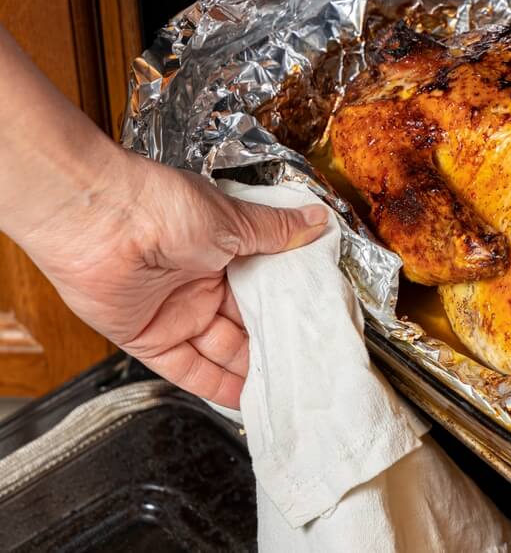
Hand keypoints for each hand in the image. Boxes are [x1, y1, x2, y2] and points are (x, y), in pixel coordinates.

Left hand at [17, 150, 327, 407]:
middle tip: (307, 365)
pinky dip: (214, 386)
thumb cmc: (161, 206)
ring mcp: (175, 312)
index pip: (262, 288)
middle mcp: (199, 282)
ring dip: (250, 370)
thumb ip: (276, 231)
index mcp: (221, 250)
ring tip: (285, 388)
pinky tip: (243, 399)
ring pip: (221, 351)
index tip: (316, 325)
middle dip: (273, 344)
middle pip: (244, 324)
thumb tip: (317, 221)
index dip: (287, 307)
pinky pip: (187, 369)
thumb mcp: (232, 220)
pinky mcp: (149, 338)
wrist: (97, 219)